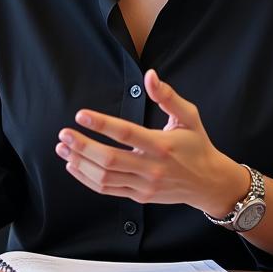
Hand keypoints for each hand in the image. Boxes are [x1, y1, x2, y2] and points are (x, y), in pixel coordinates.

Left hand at [55, 69, 248, 215]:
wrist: (210, 184)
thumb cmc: (197, 146)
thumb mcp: (189, 117)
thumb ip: (168, 96)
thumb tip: (150, 75)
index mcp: (162, 146)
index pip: (127, 134)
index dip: (102, 124)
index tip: (80, 115)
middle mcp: (152, 168)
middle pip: (110, 160)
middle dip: (83, 146)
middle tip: (64, 133)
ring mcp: (144, 185)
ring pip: (105, 177)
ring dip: (80, 162)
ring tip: (63, 147)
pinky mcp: (139, 196)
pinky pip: (108, 190)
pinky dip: (87, 179)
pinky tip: (73, 165)